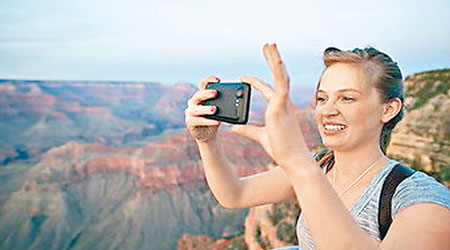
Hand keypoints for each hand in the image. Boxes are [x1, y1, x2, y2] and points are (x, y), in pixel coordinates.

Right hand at [185, 76, 221, 142]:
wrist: (208, 134)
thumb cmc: (214, 119)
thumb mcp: (220, 110)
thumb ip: (223, 103)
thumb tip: (237, 98)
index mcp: (200, 96)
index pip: (202, 84)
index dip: (209, 80)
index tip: (218, 80)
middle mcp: (193, 102)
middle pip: (198, 95)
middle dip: (207, 93)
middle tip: (216, 93)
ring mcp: (190, 112)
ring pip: (196, 109)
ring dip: (205, 108)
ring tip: (215, 109)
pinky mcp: (190, 122)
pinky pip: (198, 120)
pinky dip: (208, 121)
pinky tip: (218, 121)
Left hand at [232, 44, 307, 167]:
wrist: (293, 160)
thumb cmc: (281, 150)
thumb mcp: (260, 137)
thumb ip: (247, 130)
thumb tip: (233, 127)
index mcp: (280, 110)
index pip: (268, 90)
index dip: (256, 83)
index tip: (243, 78)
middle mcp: (284, 104)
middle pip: (278, 77)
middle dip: (272, 61)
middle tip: (267, 46)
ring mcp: (284, 104)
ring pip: (281, 76)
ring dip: (275, 59)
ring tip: (270, 44)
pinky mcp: (281, 107)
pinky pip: (281, 84)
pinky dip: (279, 71)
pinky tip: (276, 59)